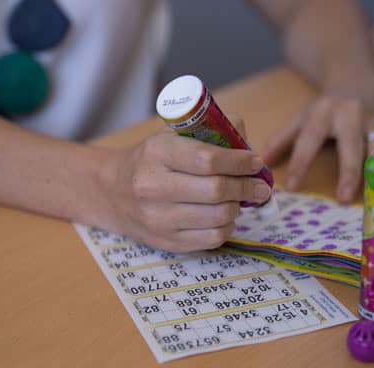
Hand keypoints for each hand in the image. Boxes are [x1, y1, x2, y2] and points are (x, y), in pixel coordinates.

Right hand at [99, 131, 270, 251]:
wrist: (113, 192)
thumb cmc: (152, 160)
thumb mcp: (172, 136)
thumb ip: (210, 131)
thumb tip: (246, 140)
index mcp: (156, 153)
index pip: (208, 159)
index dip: (239, 162)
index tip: (255, 161)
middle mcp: (153, 186)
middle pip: (216, 191)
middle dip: (247, 186)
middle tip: (260, 184)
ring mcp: (158, 218)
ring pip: (219, 217)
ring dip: (238, 206)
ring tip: (240, 198)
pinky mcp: (167, 242)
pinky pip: (212, 238)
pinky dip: (227, 226)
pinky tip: (224, 215)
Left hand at [262, 95, 373, 202]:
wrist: (353, 81)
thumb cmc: (323, 110)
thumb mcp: (300, 119)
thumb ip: (282, 140)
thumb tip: (264, 162)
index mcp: (321, 114)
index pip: (309, 141)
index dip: (300, 164)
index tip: (293, 187)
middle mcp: (349, 115)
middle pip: (350, 146)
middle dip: (347, 172)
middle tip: (342, 198)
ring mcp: (373, 120)